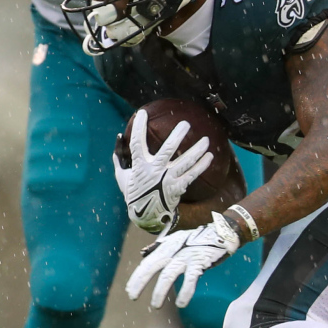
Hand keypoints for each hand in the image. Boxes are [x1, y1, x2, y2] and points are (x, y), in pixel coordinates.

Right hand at [113, 109, 213, 233]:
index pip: (137, 142)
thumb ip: (119, 158)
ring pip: (185, 162)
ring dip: (197, 150)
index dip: (138, 127)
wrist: (145, 215)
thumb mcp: (122, 176)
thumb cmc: (133, 193)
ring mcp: (167, 180)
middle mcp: (155, 171)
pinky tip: (209, 156)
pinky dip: (202, 165)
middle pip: (168, 149)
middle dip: (177, 135)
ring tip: (206, 140)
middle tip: (186, 124)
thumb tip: (118, 137)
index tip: (142, 113)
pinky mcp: (177, 188)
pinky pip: (192, 175)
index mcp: (140, 166)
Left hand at [126, 213, 239, 307]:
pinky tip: (181, 304)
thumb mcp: (176, 239)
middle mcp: (174, 251)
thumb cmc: (197, 238)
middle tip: (132, 296)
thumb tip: (142, 254)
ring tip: (155, 305)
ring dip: (160, 291)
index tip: (129, 290)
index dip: (137, 276)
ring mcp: (186, 256)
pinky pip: (191, 279)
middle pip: (152, 267)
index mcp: (167, 246)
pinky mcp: (200, 262)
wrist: (221, 232)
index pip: (147, 262)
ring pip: (168, 275)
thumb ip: (159, 246)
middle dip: (140, 282)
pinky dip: (185, 292)